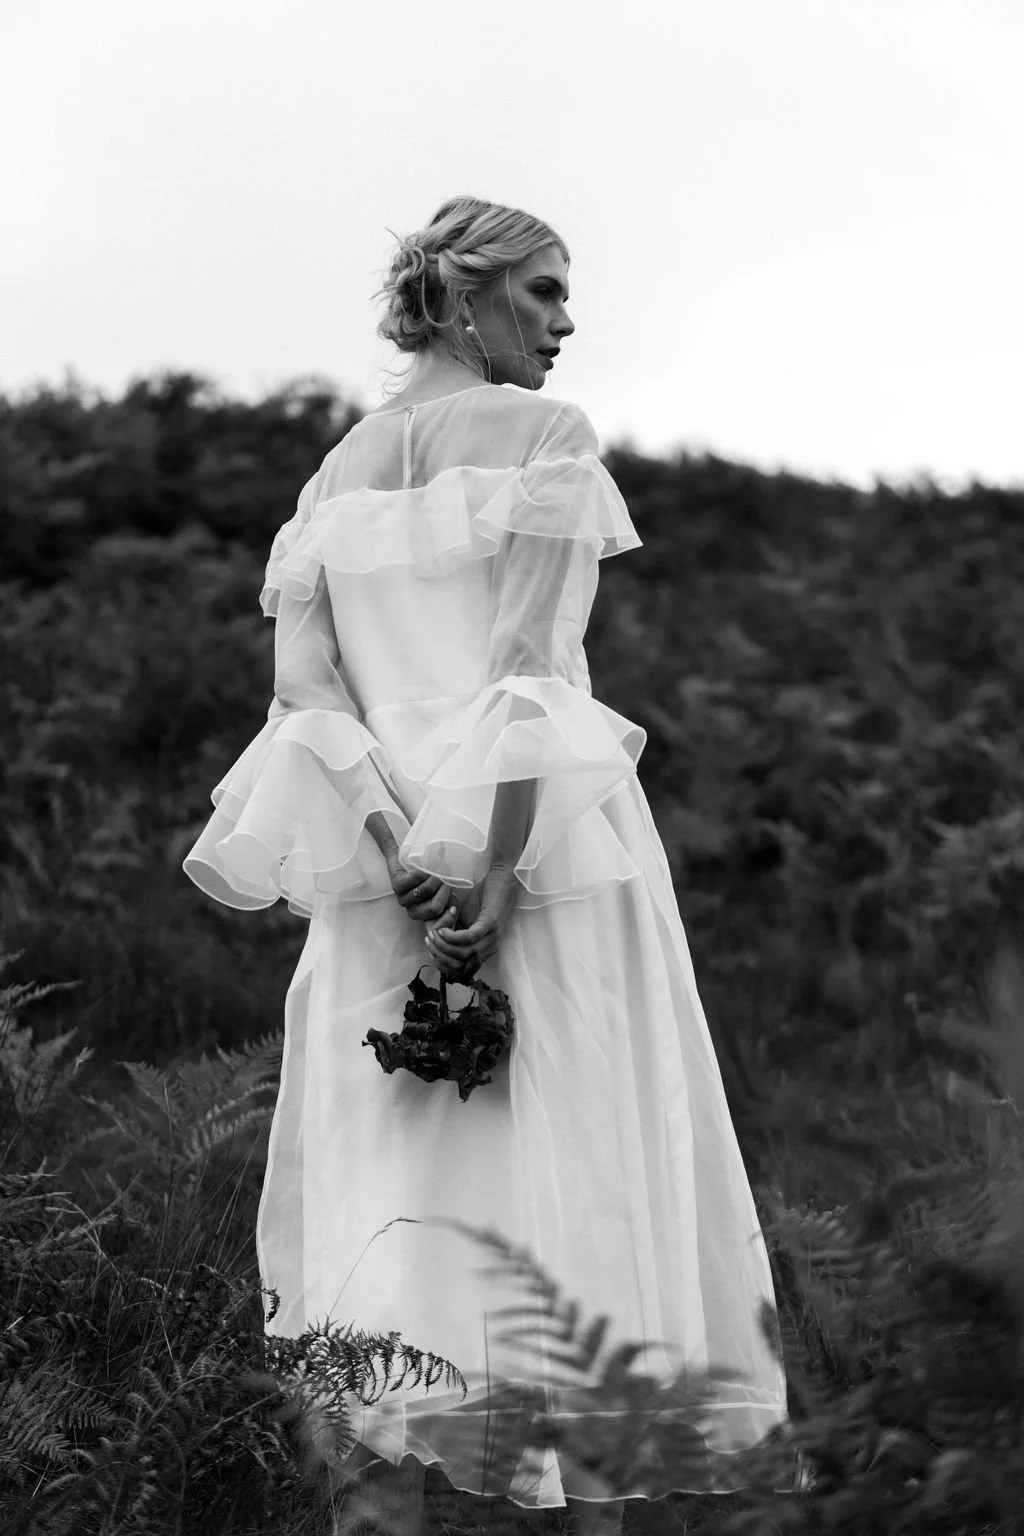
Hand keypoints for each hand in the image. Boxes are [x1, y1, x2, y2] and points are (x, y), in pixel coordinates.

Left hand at [386, 855, 457, 924]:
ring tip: (436, 870)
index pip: (438, 926)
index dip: (448, 919)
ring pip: (426, 890)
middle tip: (445, 880)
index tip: (454, 905)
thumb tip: (454, 909)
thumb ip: (450, 900)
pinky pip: (416, 878)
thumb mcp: (444, 890)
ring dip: (435, 877)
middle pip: (435, 908)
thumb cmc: (433, 877)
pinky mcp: (397, 886)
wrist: (413, 859)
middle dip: (445, 891)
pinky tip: (424, 868)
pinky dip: (424, 871)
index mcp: (427, 916)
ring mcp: (404, 900)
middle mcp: (414, 911)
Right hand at [425, 863, 519, 977]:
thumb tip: (437, 946)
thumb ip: (456, 934)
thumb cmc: (483, 897)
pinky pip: (470, 937)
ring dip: (444, 947)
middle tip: (428, 942)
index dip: (444, 966)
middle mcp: (491, 946)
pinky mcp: (491, 922)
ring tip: (433, 935)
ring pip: (464, 954)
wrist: (501, 876)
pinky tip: (443, 930)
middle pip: (462, 965)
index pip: (464, 971)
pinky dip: (453, 937)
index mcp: (485, 949)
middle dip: (440, 957)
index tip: (430, 953)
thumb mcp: (466, 920)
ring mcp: (492, 935)